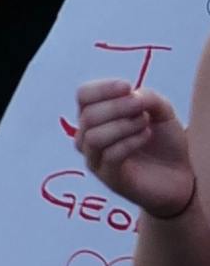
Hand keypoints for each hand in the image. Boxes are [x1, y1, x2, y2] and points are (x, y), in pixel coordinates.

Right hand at [76, 78, 200, 222]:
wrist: (181, 176)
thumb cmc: (165, 142)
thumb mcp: (161, 112)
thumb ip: (147, 97)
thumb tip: (131, 93)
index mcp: (96, 117)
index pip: (84, 96)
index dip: (102, 88)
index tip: (127, 86)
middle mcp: (88, 137)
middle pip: (87, 116)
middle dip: (116, 107)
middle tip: (142, 107)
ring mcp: (96, 160)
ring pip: (93, 137)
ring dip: (122, 125)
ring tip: (146, 124)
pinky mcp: (109, 179)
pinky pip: (110, 156)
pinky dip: (130, 142)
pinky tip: (147, 136)